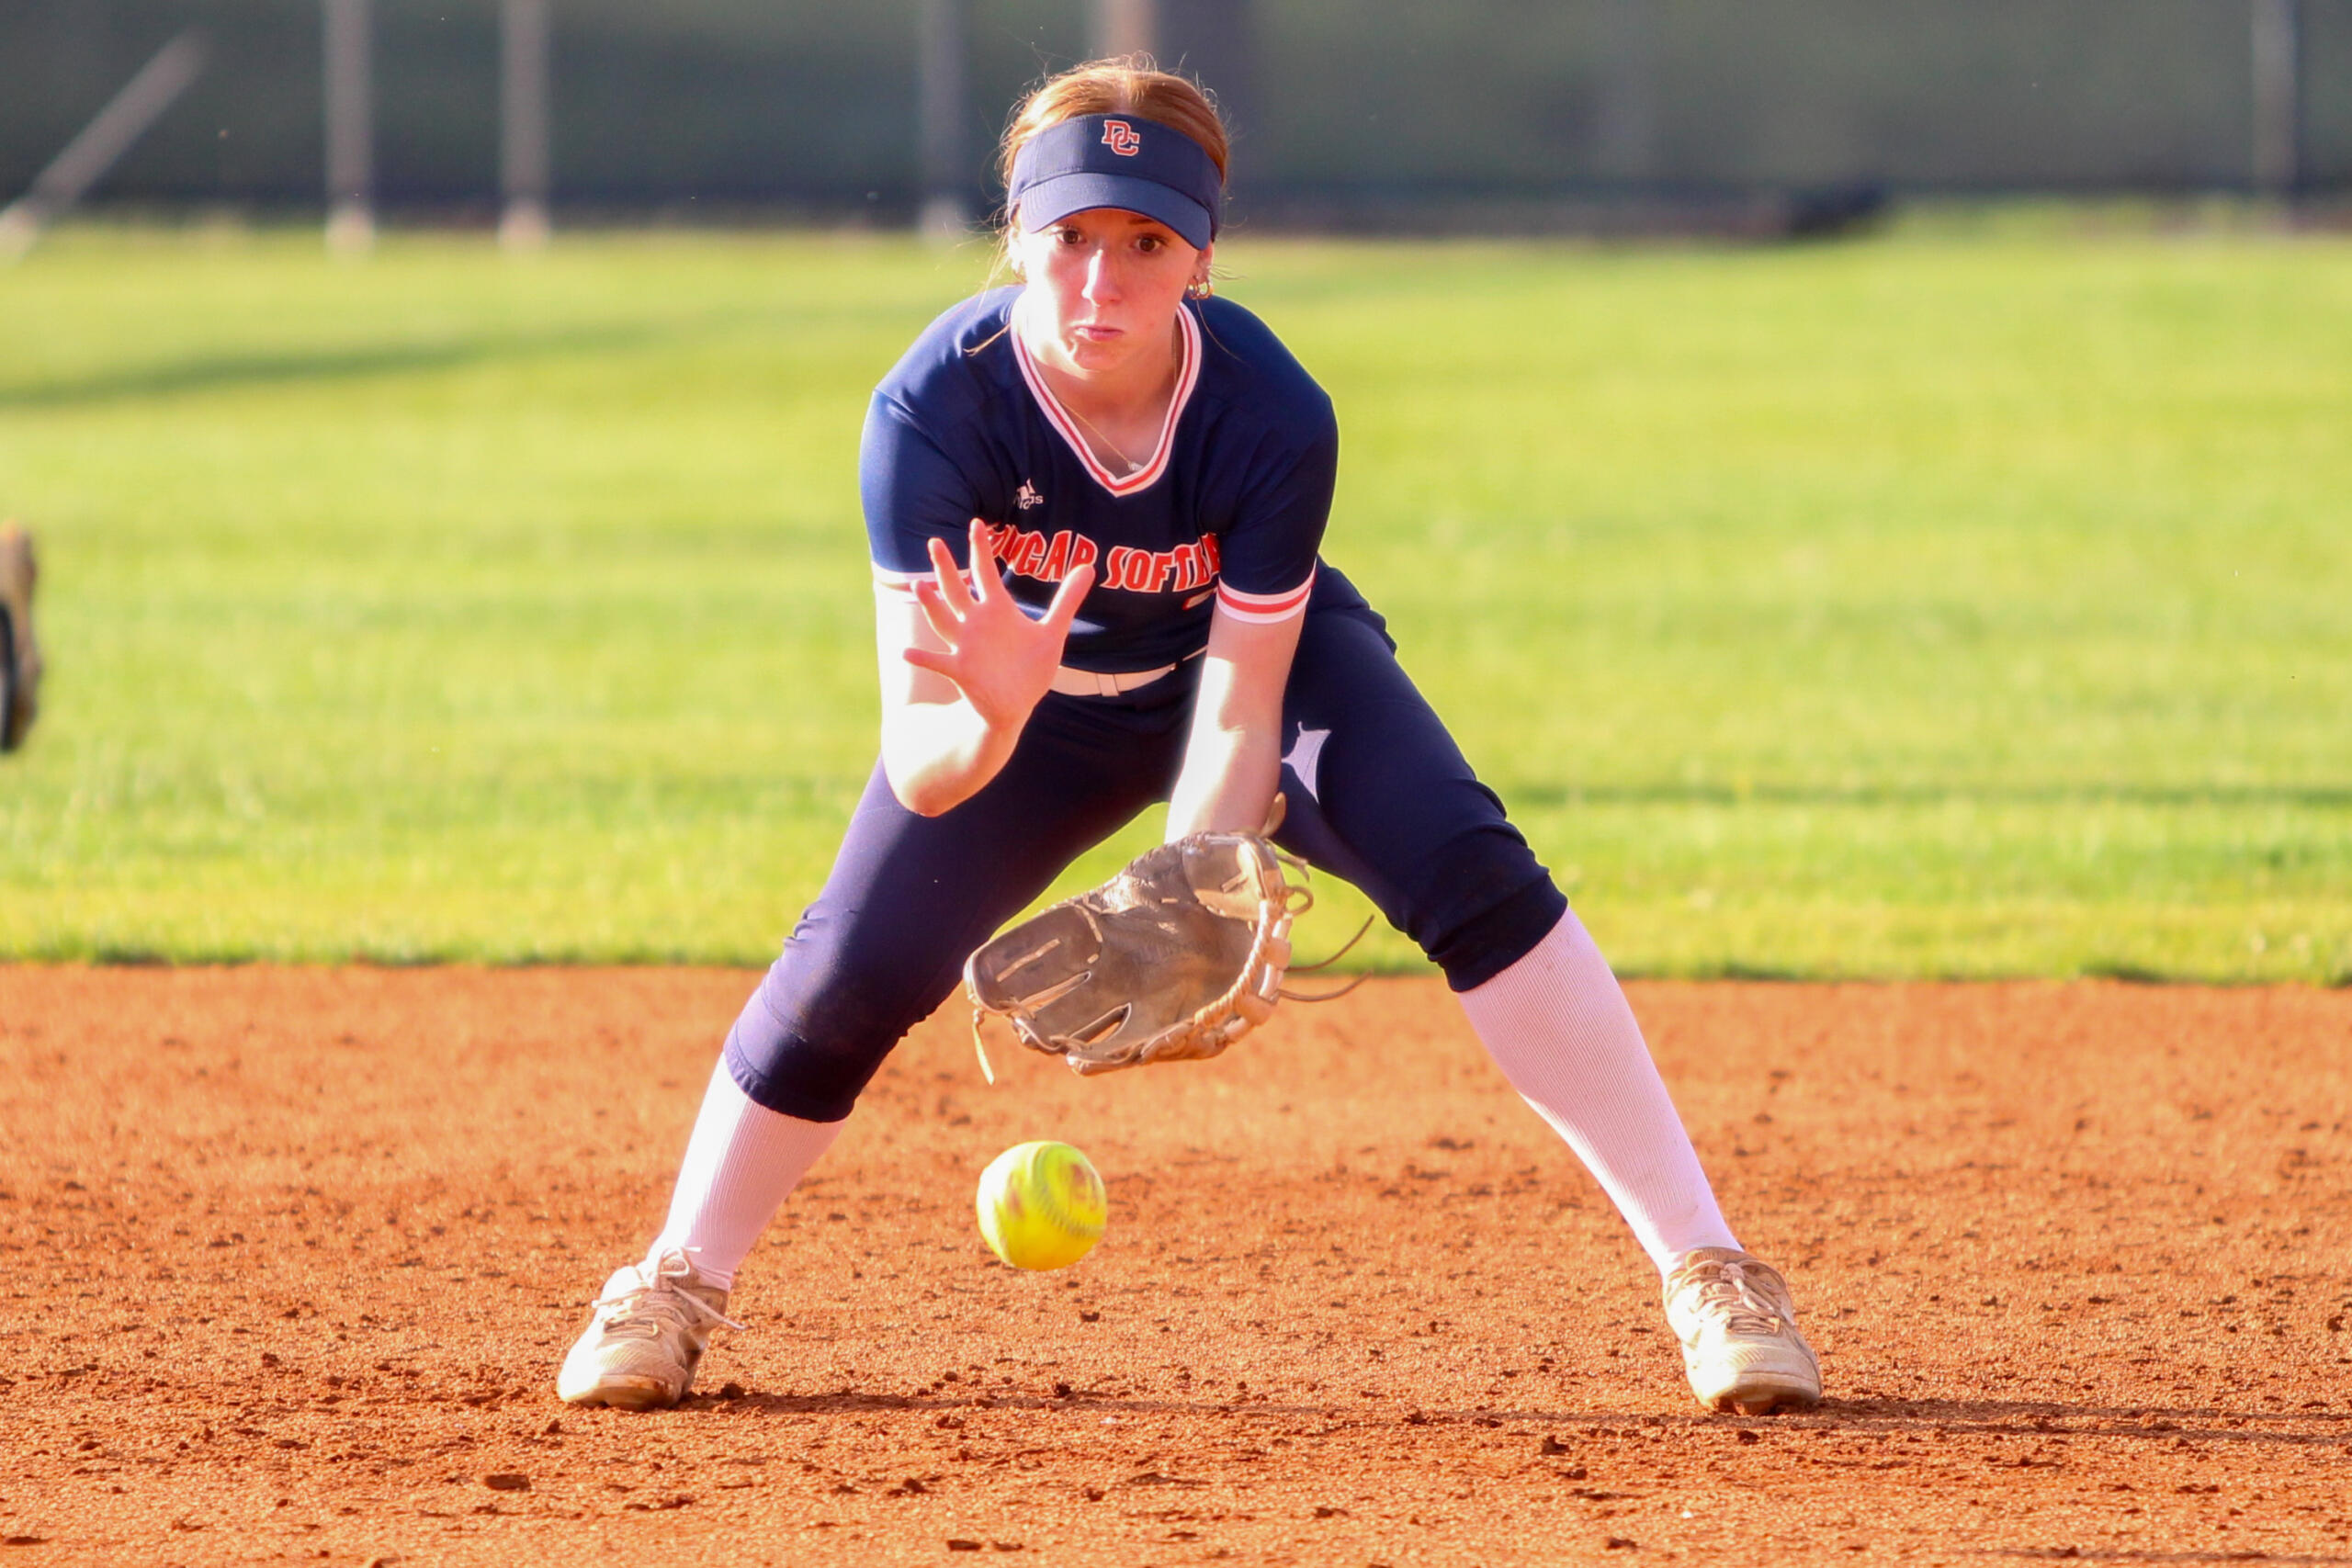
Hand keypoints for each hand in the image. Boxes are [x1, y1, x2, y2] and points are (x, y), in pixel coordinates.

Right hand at [905, 519, 1094, 728]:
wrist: (1016, 705)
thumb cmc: (1029, 667)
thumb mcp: (1052, 632)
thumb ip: (1067, 600)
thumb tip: (1088, 567)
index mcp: (997, 610)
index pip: (985, 573)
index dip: (981, 549)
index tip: (976, 523)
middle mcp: (976, 624)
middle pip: (956, 590)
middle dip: (946, 568)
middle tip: (934, 542)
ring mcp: (965, 647)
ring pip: (944, 621)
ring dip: (931, 606)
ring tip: (918, 586)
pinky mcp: (961, 672)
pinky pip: (939, 663)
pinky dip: (924, 658)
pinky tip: (907, 653)